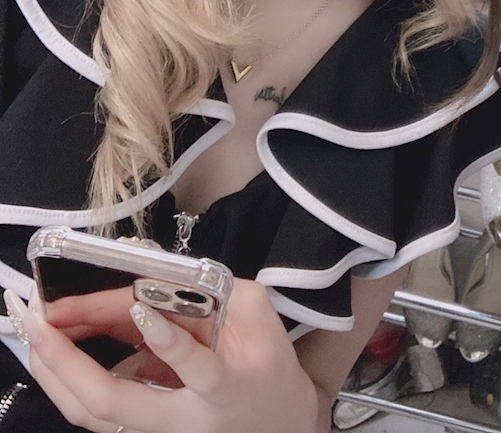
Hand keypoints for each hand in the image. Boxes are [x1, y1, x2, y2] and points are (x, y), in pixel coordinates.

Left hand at [8, 280, 317, 432]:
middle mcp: (182, 421)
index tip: (144, 310)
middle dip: (71, 363)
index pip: (200, 373)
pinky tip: (50, 345)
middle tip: (45, 318)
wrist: (271, 420)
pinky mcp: (138, 428)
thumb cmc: (268, 367)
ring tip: (35, 324)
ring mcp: (154, 430)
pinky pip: (92, 408)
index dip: (171, 345)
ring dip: (55, 369)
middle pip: (115, 404)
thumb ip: (224, 294)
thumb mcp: (260, 319)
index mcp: (226, 390)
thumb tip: (164, 277)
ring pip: (91, 413)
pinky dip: (65, 375)